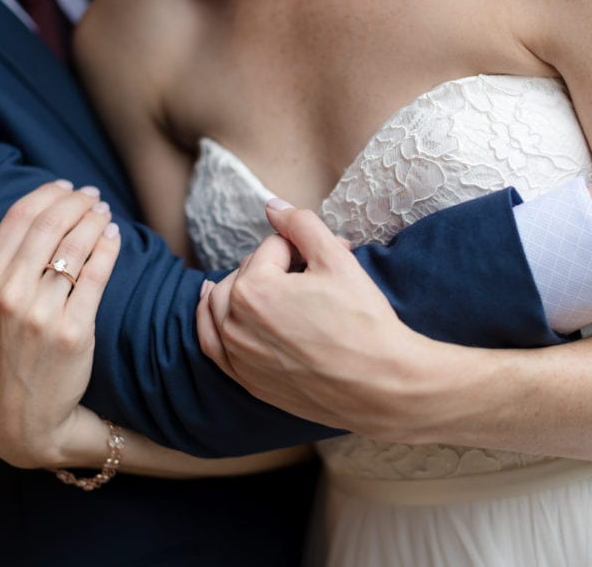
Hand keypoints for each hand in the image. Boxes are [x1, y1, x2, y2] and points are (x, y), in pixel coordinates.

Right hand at [0, 181, 119, 467]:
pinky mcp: (74, 332)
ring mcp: (42, 314)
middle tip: (91, 194)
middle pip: (49, 227)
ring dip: (93, 220)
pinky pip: (95, 277)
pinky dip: (107, 249)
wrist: (19, 422)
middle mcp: (8, 296)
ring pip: (74, 248)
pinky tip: (114, 235)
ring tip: (104, 211)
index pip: (17, 221)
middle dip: (74, 202)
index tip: (65, 188)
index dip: (45, 196)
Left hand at [197, 201, 430, 437]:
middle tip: (313, 277)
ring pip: (221, 305)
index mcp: (253, 289)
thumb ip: (300, 225)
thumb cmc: (363, 322)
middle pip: (246, 273)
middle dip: (276, 267)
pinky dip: (211, 321)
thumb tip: (272, 206)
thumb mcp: (337, 260)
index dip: (304, 249)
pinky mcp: (246, 380)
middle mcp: (235, 323)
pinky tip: (210, 304)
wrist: (381, 385)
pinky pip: (213, 344)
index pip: (272, 248)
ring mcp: (237, 356)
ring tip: (264, 282)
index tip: (329, 261)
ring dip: (240, 288)